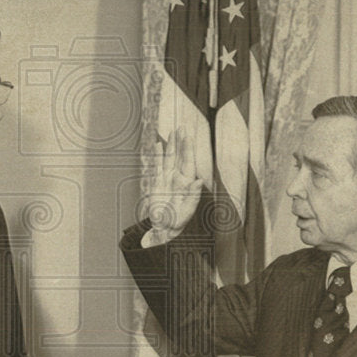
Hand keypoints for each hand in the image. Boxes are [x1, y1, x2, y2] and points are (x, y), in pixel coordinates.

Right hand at [149, 128, 202, 244]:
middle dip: (181, 142)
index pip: (188, 162)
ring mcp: (167, 179)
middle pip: (180, 156)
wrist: (163, 228)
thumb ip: (193, 196)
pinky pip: (158, 165)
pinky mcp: (157, 182)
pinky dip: (158, 155)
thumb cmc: (177, 222)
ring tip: (172, 132)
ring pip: (169, 158)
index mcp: (187, 183)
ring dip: (171, 145)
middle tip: (181, 127)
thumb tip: (199, 181)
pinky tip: (158, 145)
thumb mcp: (187, 211)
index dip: (188, 149)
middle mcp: (178, 178)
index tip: (188, 137)